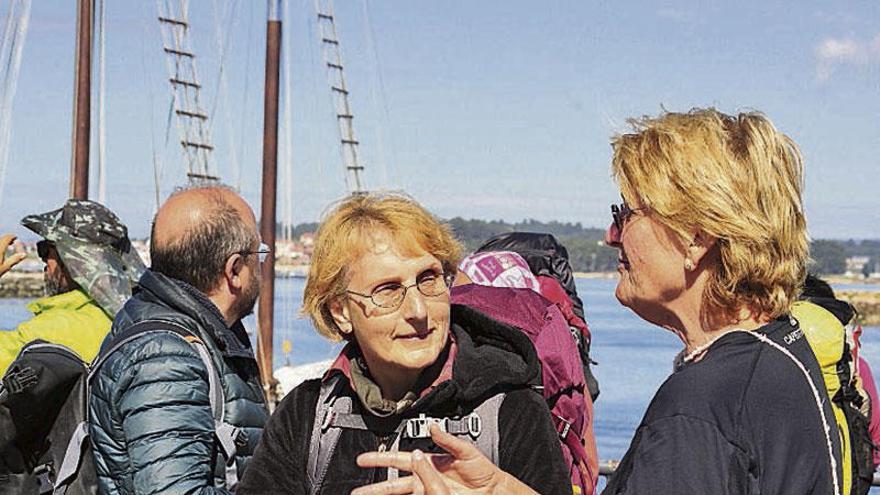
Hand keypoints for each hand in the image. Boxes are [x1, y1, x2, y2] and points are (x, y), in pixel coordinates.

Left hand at [0, 234, 25, 278]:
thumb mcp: (5, 268)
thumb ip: (14, 260)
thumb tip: (24, 254)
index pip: (7, 238)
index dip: (12, 236)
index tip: (15, 237)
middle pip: (0, 239)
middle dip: (6, 239)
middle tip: (11, 242)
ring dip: (1, 243)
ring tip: (3, 247)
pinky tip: (0, 253)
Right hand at [352, 424, 536, 494]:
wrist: (493, 490)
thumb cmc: (482, 470)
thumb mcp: (465, 450)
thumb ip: (448, 439)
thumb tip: (433, 427)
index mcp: (428, 462)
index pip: (399, 459)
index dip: (380, 459)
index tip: (364, 459)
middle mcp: (425, 478)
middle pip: (393, 483)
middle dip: (374, 487)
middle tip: (357, 491)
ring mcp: (428, 492)